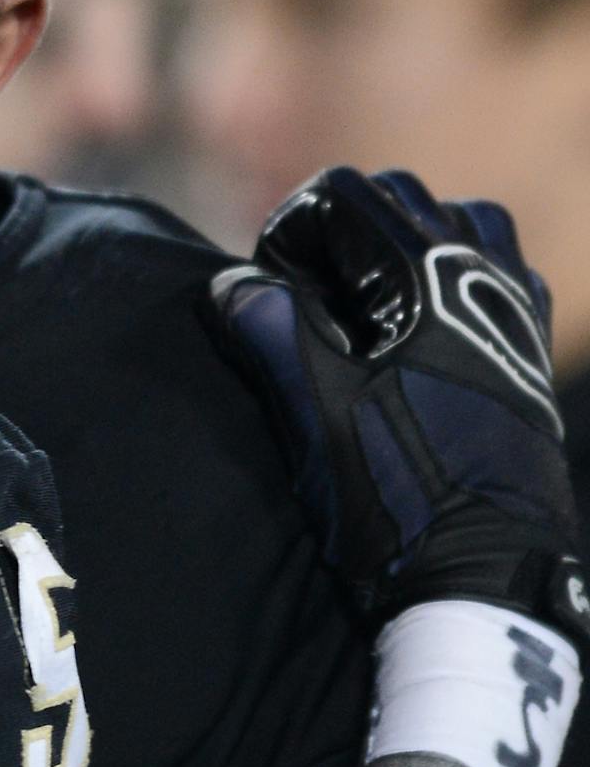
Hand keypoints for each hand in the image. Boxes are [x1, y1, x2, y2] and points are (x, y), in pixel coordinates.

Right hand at [210, 167, 587, 650]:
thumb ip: (270, 328)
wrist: (486, 572)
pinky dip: (454, 277)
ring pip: (464, 226)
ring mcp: (517, 311)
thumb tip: (235, 282)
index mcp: (428, 278)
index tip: (268, 283)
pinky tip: (418, 332)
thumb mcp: (314, 409)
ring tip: (365, 301)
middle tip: (305, 292)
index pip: (349, 194)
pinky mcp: (531, 351)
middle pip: (405, 199)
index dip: (293, 227)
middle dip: (345, 228)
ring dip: (406, 244)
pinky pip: (501, 273)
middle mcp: (483, 277)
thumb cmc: (396, 491)